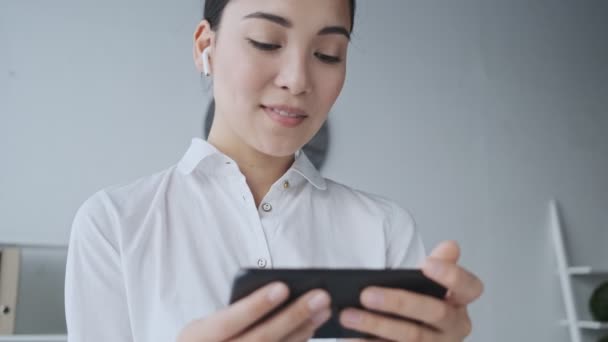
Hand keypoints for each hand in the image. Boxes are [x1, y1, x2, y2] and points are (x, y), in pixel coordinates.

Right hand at [177, 282, 331, 341]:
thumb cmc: (209, 340)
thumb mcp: (207, 326)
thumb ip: (234, 313)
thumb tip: (281, 291)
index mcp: (196, 339)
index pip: (228, 321)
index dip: (255, 305)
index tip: (283, 287)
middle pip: (260, 339)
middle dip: (293, 315)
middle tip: (321, 295)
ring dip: (304, 330)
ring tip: (323, 309)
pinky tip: (312, 328)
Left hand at [339, 241, 483, 340]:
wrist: (409, 331)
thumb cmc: (420, 303)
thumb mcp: (428, 282)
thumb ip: (439, 263)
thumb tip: (450, 246)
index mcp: (461, 301)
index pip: (469, 286)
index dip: (451, 275)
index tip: (425, 264)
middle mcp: (455, 327)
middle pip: (434, 313)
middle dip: (398, 302)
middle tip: (366, 294)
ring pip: (411, 337)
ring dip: (377, 326)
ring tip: (349, 316)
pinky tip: (350, 338)